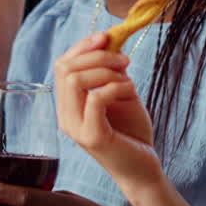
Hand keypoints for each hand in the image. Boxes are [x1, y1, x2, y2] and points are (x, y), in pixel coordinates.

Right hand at [53, 33, 160, 186]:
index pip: (62, 65)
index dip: (82, 46)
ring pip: (75, 80)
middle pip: (65, 68)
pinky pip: (95, 98)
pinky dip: (115, 86)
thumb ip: (108, 71)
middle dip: (97, 55)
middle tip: (124, 60)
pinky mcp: (92, 137)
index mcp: (68, 104)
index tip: (106, 37)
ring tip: (127, 77)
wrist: (143, 167)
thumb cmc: (130, 131)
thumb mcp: (118, 92)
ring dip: (106, 70)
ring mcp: (76, 128)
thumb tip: (108, 40)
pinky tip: (130, 90)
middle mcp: (65, 116)